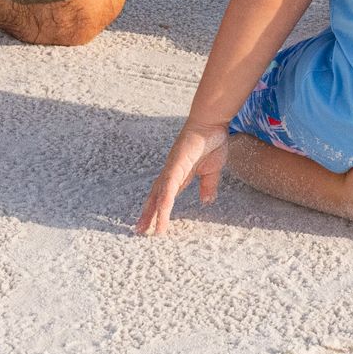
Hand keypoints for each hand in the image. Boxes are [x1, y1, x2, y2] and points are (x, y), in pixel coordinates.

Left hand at [135, 121, 230, 235]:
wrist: (212, 122)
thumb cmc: (212, 141)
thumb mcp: (213, 170)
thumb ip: (208, 185)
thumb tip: (207, 201)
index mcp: (180, 175)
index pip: (165, 196)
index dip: (157, 210)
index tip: (152, 224)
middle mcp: (171, 173)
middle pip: (155, 197)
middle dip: (147, 214)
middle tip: (139, 231)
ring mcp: (172, 168)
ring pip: (160, 195)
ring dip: (153, 211)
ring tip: (147, 228)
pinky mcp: (176, 164)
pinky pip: (169, 185)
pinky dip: (164, 198)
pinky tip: (161, 210)